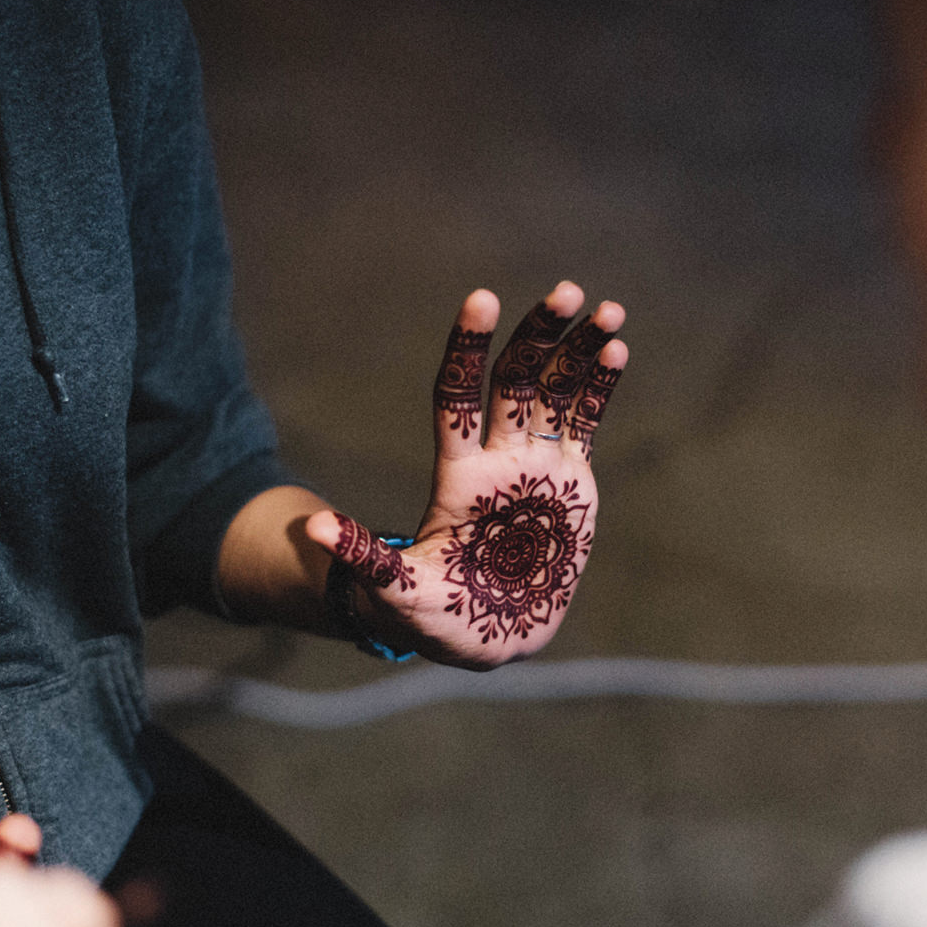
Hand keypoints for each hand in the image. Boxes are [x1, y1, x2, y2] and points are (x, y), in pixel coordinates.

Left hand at [306, 282, 627, 668]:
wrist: (488, 635)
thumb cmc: (432, 617)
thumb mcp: (396, 591)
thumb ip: (364, 559)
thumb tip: (311, 529)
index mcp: (458, 477)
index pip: (457, 398)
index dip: (468, 351)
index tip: (480, 300)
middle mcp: (496, 459)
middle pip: (516, 380)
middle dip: (538, 335)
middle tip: (567, 291)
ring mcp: (534, 465)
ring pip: (556, 392)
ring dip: (578, 350)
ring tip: (605, 310)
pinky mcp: (569, 480)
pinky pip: (585, 421)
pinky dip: (599, 385)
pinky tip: (614, 347)